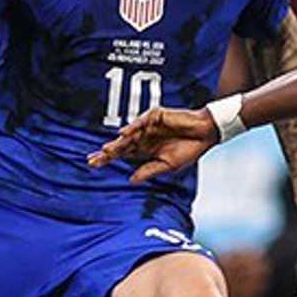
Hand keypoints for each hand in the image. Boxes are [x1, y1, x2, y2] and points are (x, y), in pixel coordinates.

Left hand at [89, 107, 218, 182]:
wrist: (205, 134)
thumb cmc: (189, 150)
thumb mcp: (167, 165)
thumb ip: (148, 170)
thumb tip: (131, 180)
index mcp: (145, 150)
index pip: (122, 155)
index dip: (108, 159)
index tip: (93, 165)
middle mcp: (143, 137)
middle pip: (120, 145)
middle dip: (107, 152)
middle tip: (92, 159)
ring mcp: (148, 126)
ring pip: (128, 135)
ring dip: (118, 143)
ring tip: (106, 151)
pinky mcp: (155, 116)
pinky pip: (141, 122)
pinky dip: (133, 127)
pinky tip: (124, 133)